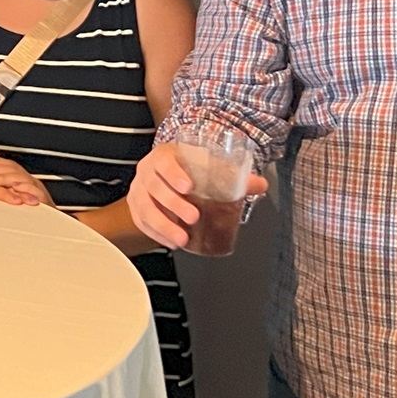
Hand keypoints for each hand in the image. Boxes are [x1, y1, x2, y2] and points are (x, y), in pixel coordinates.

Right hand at [127, 143, 267, 249]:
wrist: (169, 171)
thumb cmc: (188, 168)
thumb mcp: (208, 166)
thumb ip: (234, 176)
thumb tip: (260, 184)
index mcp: (164, 156)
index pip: (164, 162)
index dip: (173, 174)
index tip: (188, 186)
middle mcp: (147, 171)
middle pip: (154, 187)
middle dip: (173, 204)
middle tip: (193, 216)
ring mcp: (139, 190)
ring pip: (144, 207)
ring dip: (163, 225)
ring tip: (182, 238)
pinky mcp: (137, 207)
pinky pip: (141, 221)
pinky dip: (156, 233)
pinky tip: (171, 241)